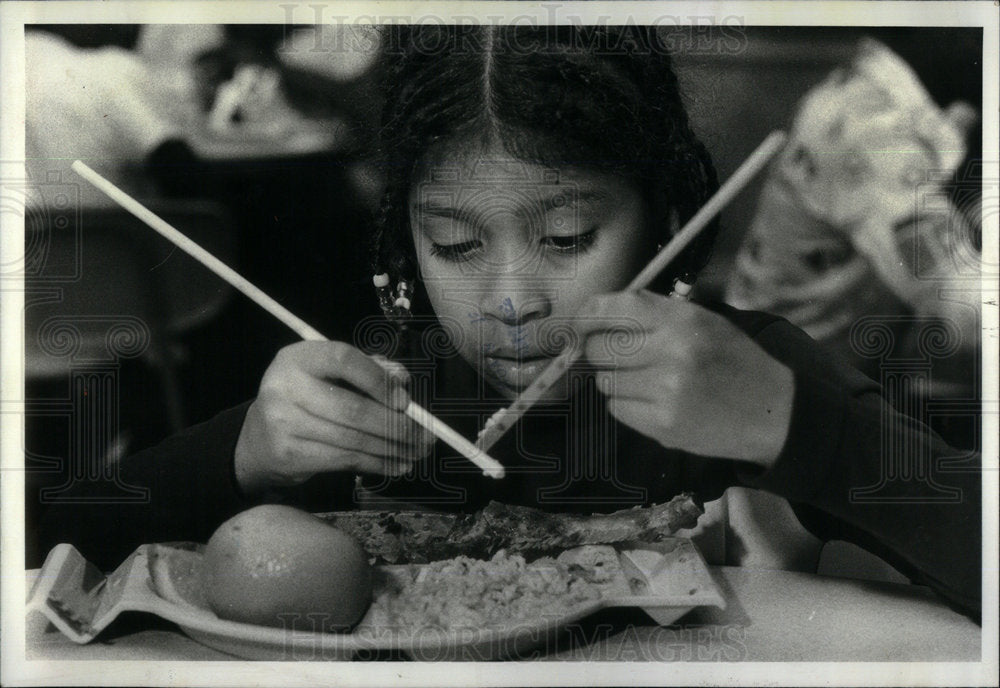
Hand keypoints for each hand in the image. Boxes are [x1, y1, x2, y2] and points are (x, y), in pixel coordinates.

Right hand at [234, 341, 434, 495]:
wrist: (259, 439)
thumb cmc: (308, 399)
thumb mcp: (331, 375)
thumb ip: (369, 370)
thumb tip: (404, 380)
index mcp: (299, 357)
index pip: (344, 359)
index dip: (379, 380)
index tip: (406, 401)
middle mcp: (285, 386)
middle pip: (352, 408)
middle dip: (396, 426)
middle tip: (425, 436)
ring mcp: (283, 423)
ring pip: (352, 440)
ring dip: (392, 449)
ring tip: (418, 452)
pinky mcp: (288, 455)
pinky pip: (344, 461)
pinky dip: (377, 464)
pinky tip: (398, 465)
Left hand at [573, 290, 793, 467]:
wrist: (773, 411)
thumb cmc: (734, 361)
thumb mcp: (704, 321)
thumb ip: (653, 314)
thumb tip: (594, 316)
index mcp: (682, 319)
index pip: (612, 308)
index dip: (586, 316)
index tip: (579, 324)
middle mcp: (672, 352)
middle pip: (598, 348)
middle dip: (599, 350)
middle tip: (619, 355)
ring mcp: (667, 392)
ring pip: (605, 381)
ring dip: (616, 379)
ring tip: (647, 379)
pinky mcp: (663, 426)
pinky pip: (616, 409)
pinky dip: (626, 405)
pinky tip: (653, 401)